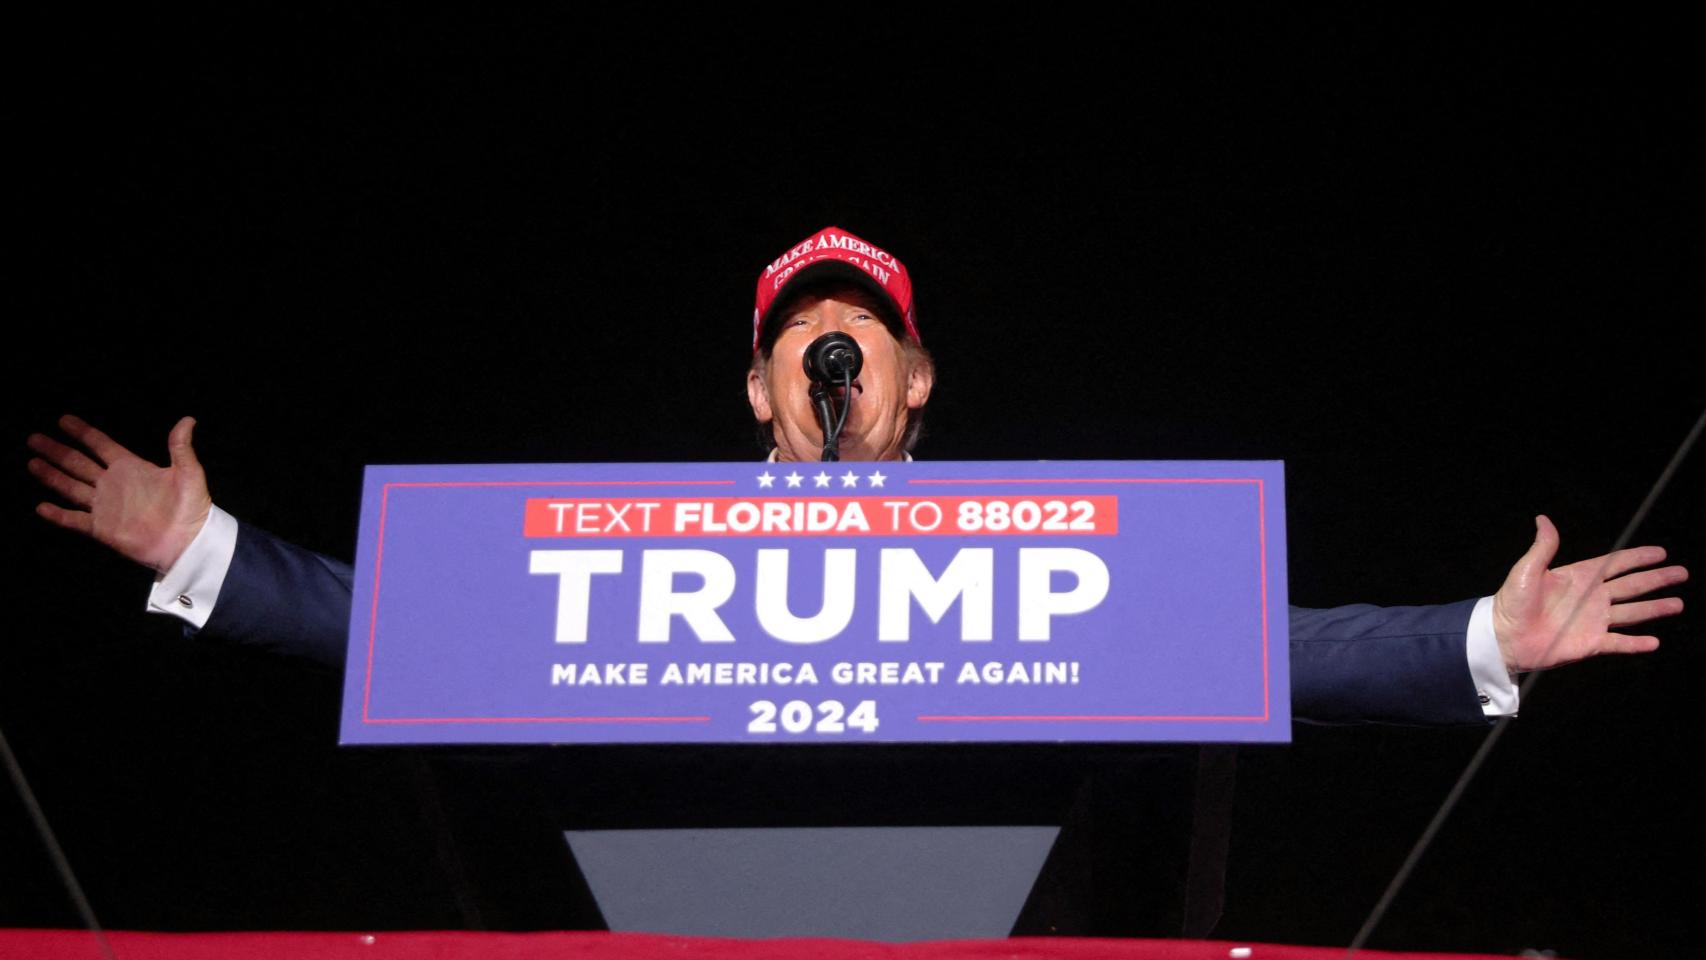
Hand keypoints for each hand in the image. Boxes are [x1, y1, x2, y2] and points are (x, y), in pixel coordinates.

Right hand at [26, 415, 212, 573]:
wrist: (188, 542)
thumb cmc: (191, 507)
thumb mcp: (188, 473)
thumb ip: (180, 447)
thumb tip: (188, 419)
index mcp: (130, 467)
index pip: (101, 445)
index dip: (83, 432)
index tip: (63, 420)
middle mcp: (113, 483)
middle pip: (78, 463)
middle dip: (57, 451)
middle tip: (34, 438)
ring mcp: (105, 506)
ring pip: (71, 487)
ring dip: (52, 476)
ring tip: (32, 462)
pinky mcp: (102, 528)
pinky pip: (75, 520)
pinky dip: (58, 514)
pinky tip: (41, 507)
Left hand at [1493, 514, 1687, 672]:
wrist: (1503, 636)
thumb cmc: (1511, 601)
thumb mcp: (1527, 570)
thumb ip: (1543, 547)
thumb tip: (1543, 518)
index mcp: (1579, 577)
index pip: (1615, 564)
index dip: (1637, 558)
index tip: (1660, 552)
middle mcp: (1591, 598)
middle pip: (1632, 586)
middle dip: (1656, 579)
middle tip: (1682, 573)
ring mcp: (1593, 621)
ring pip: (1632, 613)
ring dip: (1654, 609)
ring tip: (1678, 603)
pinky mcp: (1590, 643)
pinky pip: (1619, 643)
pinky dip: (1636, 644)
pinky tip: (1654, 642)